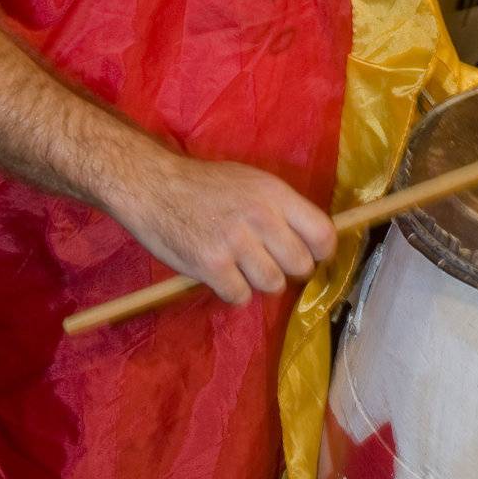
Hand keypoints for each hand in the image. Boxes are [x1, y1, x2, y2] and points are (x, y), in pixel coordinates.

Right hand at [112, 146, 337, 305]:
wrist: (154, 186)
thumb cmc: (205, 185)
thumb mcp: (252, 182)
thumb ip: (282, 208)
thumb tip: (314, 240)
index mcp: (274, 194)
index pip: (323, 234)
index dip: (320, 252)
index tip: (310, 256)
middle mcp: (260, 217)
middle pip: (300, 266)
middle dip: (288, 270)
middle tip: (269, 262)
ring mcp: (236, 243)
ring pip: (273, 285)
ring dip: (259, 282)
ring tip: (241, 265)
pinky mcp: (211, 266)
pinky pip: (240, 296)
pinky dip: (232, 291)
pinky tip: (220, 273)